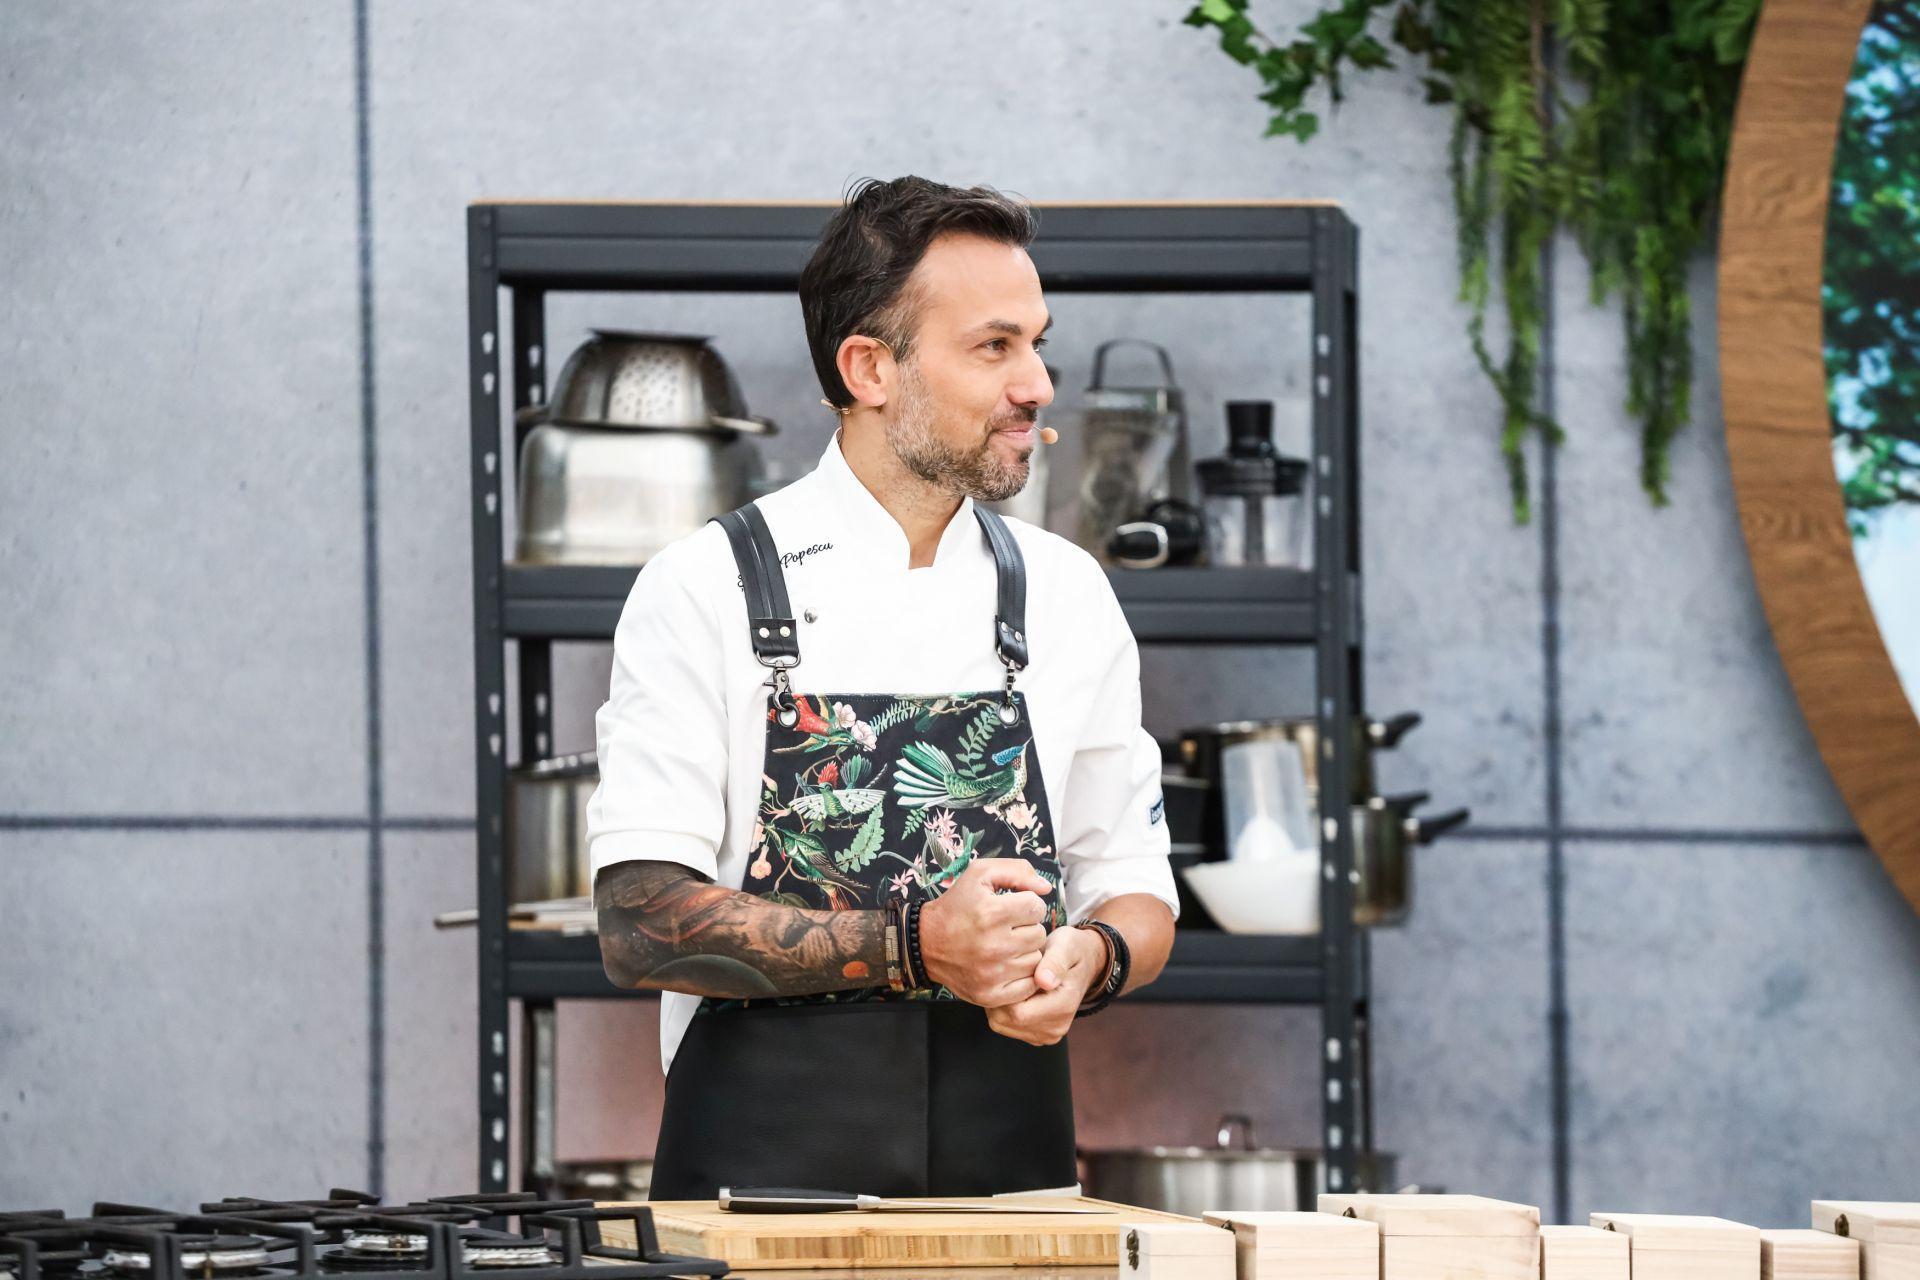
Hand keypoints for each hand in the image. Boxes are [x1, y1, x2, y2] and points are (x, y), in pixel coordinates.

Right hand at [918, 858, 1052, 1007]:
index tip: (1012, 908)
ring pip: (1036, 959)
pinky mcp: (990, 995)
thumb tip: (1046, 887)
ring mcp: (992, 973)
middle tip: (1008, 928)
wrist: (926, 943)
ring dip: (1026, 952)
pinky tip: (1007, 965)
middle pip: (1039, 934)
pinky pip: (1028, 985)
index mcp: (991, 912)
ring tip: (1006, 946)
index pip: (1037, 907)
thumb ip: (1017, 870)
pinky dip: (1022, 976)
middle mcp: (993, 945)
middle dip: (1027, 928)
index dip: (1026, 904)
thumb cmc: (957, 906)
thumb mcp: (980, 874)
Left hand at [985, 925, 1104, 1045]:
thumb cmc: (1071, 950)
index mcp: (1063, 1006)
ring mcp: (1048, 1035)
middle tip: (1004, 971)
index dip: (1003, 990)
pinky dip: (1002, 1009)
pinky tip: (1013, 991)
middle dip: (998, 996)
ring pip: (1001, 1024)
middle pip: (1005, 1020)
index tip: (1007, 968)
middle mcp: (1056, 1027)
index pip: (1016, 1011)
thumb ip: (1055, 962)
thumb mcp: (1065, 946)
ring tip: (1010, 980)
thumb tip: (1044, 981)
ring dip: (998, 1002)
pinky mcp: (1038, 1036)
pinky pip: (1005, 1026)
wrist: (1084, 963)